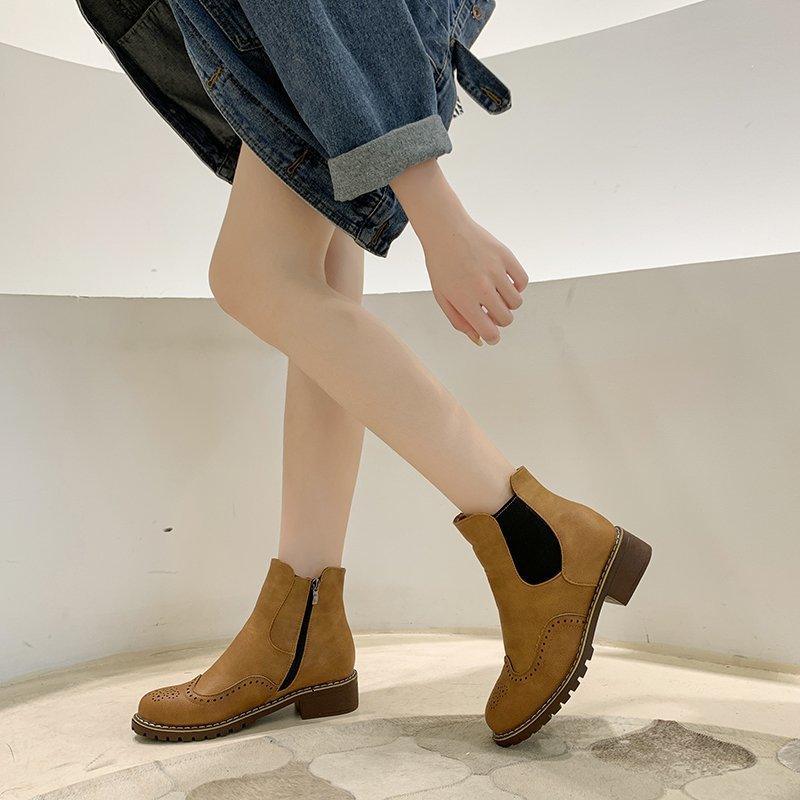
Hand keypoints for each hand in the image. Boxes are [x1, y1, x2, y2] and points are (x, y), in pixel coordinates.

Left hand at [390, 159, 527, 344]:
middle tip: (488, 309)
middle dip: (498, 319)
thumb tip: (480, 340)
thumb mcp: (443, 297)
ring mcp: (496, 271)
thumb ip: (460, 322)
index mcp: (464, 301)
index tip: (490, 333)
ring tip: (494, 293)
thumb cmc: (441, 266)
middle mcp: (482, 288)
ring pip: (516, 302)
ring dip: (507, 303)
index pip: (490, 332)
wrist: (445, 230)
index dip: (492, 337)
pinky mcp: (506, 256)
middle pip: (506, 319)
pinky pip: (522, 281)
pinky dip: (516, 286)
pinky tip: (504, 281)